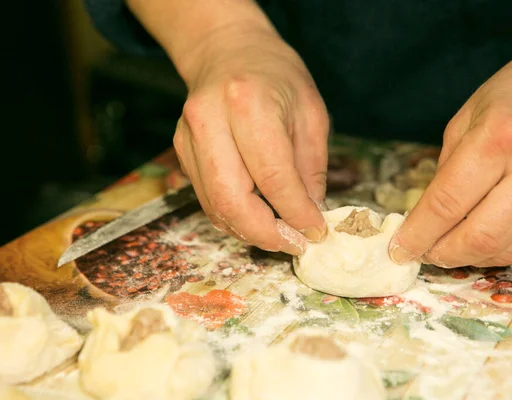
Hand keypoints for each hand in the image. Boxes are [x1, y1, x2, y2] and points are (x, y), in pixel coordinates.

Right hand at [173, 25, 328, 254]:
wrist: (227, 49)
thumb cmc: (276, 76)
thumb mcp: (310, 113)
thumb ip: (311, 167)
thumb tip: (310, 215)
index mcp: (249, 104)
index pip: (273, 177)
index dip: (297, 213)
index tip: (316, 231)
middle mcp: (210, 120)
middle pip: (232, 199)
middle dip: (265, 234)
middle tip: (293, 244)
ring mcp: (187, 136)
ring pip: (214, 205)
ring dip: (248, 230)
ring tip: (279, 234)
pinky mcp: (179, 149)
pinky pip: (206, 197)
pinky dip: (232, 216)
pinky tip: (256, 217)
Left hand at [390, 40, 511, 267]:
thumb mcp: (465, 119)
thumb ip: (445, 171)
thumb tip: (426, 219)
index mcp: (500, 137)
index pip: (447, 203)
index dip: (417, 233)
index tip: (399, 248)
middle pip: (480, 238)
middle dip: (443, 255)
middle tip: (424, 252)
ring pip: (505, 250)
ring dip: (468, 257)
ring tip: (448, 246)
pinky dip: (496, 247)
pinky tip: (481, 232)